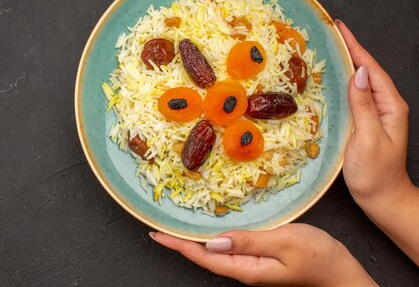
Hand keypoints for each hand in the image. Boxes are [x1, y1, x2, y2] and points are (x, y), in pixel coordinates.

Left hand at [150, 224, 375, 286]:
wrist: (342, 272)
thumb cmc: (319, 257)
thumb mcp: (285, 243)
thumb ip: (249, 241)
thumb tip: (213, 241)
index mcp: (247, 268)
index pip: (204, 256)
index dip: (179, 246)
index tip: (158, 235)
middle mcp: (245, 269)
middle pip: (205, 256)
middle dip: (181, 243)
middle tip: (159, 227)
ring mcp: (252, 265)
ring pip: (216, 252)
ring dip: (194, 240)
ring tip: (175, 227)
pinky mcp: (260, 258)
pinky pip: (230, 248)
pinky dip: (213, 236)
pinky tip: (209, 229)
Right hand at [336, 21, 411, 207]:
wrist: (381, 198)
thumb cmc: (375, 173)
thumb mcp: (368, 139)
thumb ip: (364, 106)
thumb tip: (360, 73)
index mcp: (390, 106)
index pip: (371, 68)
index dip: (355, 47)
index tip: (339, 28)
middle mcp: (386, 105)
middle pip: (367, 70)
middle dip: (349, 49)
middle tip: (329, 32)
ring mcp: (376, 113)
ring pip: (360, 80)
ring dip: (345, 63)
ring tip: (327, 48)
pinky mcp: (366, 121)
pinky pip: (354, 93)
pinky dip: (342, 80)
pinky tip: (330, 78)